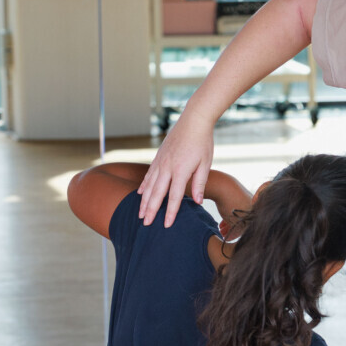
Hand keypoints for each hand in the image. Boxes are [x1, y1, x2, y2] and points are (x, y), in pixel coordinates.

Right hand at [137, 112, 214, 226]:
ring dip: (144, 201)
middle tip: (145, 224)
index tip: (166, 225)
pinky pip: (148, 175)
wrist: (194, 120)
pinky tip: (140, 194)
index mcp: (181, 170)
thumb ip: (200, 183)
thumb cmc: (203, 142)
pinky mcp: (158, 157)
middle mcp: (167, 167)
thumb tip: (197, 202)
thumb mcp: (205, 163)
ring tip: (140, 214)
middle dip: (151, 210)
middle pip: (157, 193)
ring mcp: (160, 161)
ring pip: (149, 185)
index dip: (171, 212)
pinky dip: (143, 186)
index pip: (175, 196)